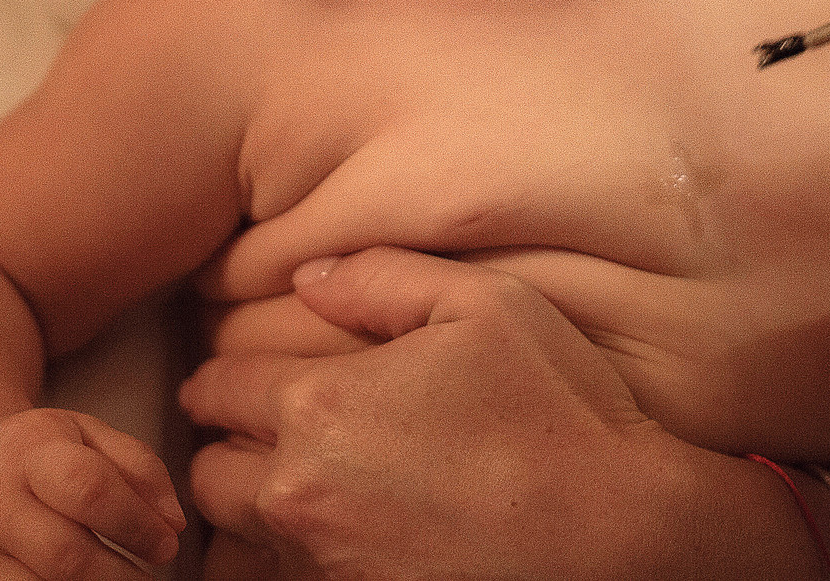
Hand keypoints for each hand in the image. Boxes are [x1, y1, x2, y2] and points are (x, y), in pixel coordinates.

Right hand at [0, 407, 182, 579]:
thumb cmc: (31, 457)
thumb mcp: (83, 436)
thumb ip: (137, 467)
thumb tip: (173, 523)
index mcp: (29, 450)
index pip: (91, 489)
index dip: (138, 524)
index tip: (167, 544)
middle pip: (67, 555)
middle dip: (120, 576)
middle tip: (146, 578)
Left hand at [179, 248, 754, 580]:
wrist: (620, 538)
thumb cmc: (562, 413)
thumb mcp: (486, 305)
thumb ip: (383, 277)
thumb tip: (306, 277)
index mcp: (320, 405)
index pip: (218, 387)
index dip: (224, 377)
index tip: (236, 378)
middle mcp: (302, 494)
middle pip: (209, 474)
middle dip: (227, 448)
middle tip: (259, 435)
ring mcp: (325, 567)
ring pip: (237, 543)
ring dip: (253, 517)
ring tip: (295, 494)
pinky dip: (293, 565)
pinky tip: (336, 539)